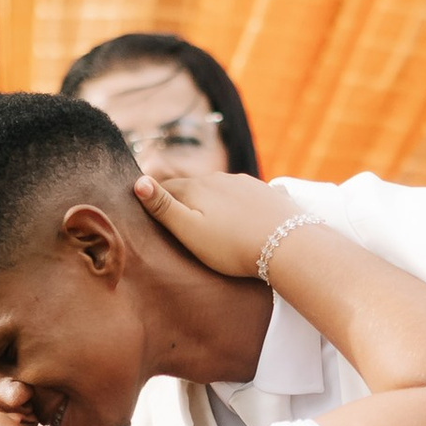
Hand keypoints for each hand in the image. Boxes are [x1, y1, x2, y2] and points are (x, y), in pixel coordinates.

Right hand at [129, 165, 292, 282]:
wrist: (288, 246)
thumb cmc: (232, 247)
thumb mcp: (190, 231)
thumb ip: (163, 207)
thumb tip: (138, 181)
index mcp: (197, 188)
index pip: (167, 188)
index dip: (157, 201)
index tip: (153, 216)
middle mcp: (220, 179)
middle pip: (194, 187)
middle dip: (186, 202)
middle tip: (183, 224)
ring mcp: (246, 183)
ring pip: (221, 190)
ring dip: (214, 202)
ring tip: (215, 225)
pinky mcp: (268, 193)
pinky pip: (246, 196)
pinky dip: (240, 205)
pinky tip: (244, 217)